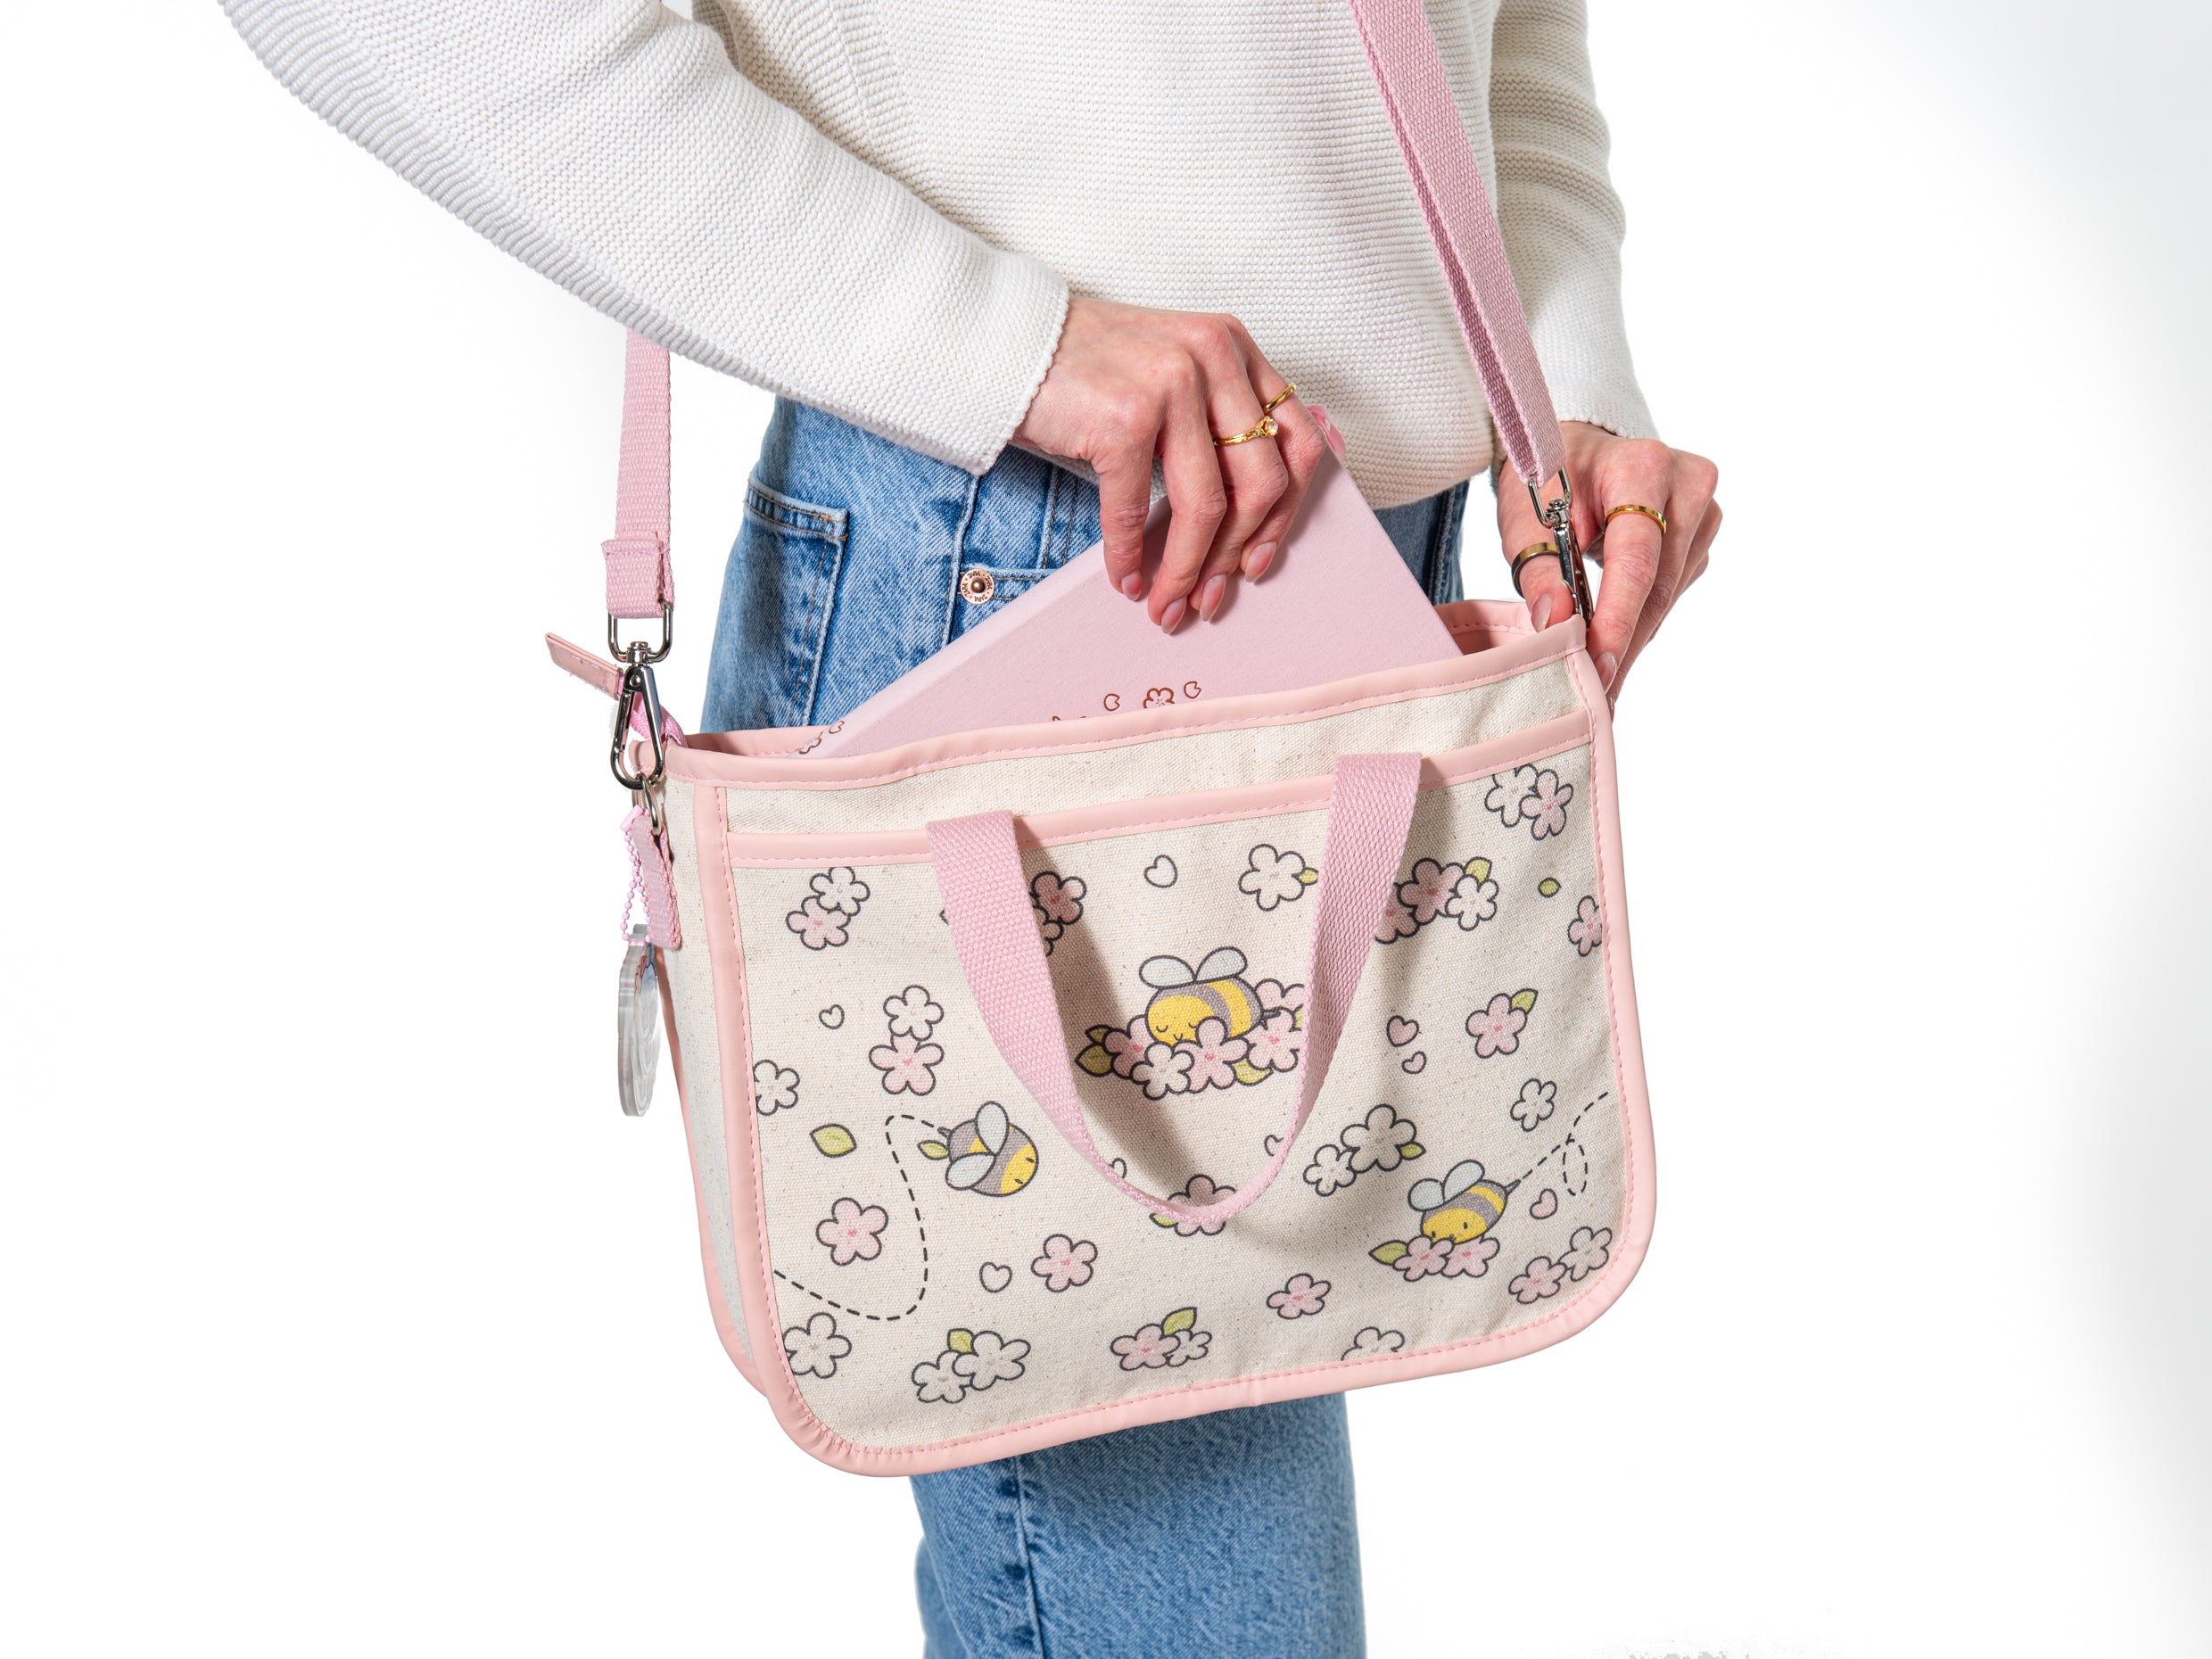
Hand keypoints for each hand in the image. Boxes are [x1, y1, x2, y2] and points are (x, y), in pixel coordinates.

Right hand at [1013, 296, 1328, 629]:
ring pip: (1207, 506)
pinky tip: (1125, 580)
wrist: (1006, 343)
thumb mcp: (1171, 375)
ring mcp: (1173, 383)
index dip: (1286, 515)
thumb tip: (1244, 523)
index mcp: (1235, 348)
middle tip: (1209, 598)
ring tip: (1166, 605)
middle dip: (1234, 556)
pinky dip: (1129, 557)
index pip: (1298, 442)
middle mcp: (1215, 356)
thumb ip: (1214, 421)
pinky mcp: (1126, 416)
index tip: (1259, 560)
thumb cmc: (1085, 370)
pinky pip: (1136, 509)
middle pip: (1261, 483)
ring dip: (1185, 570)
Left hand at [1496, 422, 1720, 702]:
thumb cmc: (1549, 478)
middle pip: (1658, 584)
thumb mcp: (1525, 516)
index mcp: (1642, 467)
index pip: (1636, 559)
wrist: (1578, 446)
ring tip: (1599, 675)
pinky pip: (1671, 588)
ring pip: (1668, 593)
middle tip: (1595, 693)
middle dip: (1623, 642)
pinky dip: (1640, 616)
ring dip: (1631, 636)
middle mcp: (1687, 484)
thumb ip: (1539, 570)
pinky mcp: (1701, 534)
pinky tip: (1615, 636)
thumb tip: (1555, 624)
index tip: (1597, 667)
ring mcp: (1702, 509)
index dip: (1617, 618)